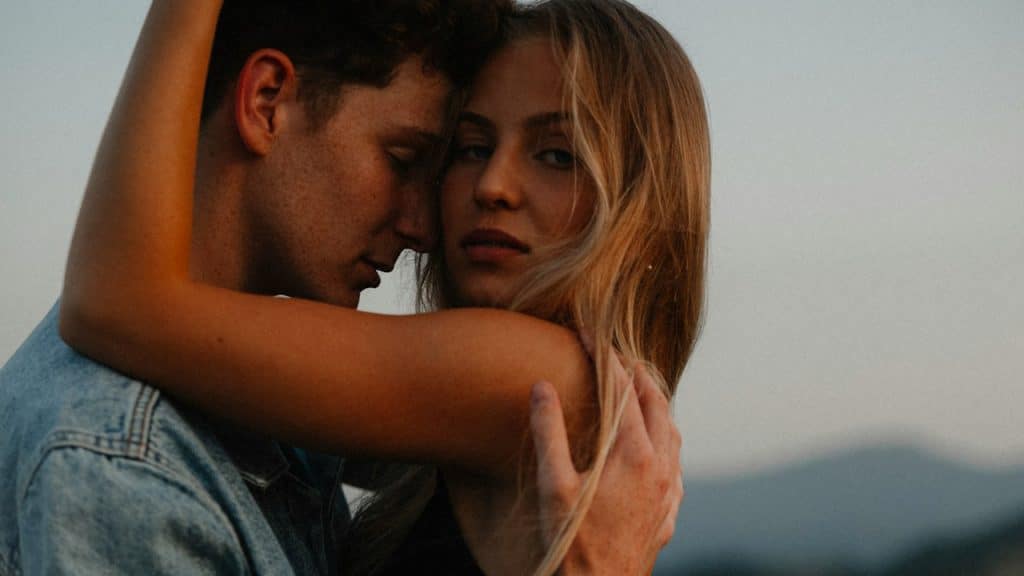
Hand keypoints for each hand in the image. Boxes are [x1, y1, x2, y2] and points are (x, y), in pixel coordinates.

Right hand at [529, 355, 682, 574]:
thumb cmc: (573, 542)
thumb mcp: (554, 485)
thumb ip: (549, 431)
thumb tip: (542, 387)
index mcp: (634, 454)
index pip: (622, 389)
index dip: (605, 356)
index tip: (588, 334)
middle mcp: (661, 467)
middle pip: (656, 403)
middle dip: (635, 372)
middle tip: (615, 353)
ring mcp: (670, 490)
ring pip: (672, 432)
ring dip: (655, 404)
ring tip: (637, 389)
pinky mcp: (669, 511)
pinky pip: (676, 462)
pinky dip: (665, 439)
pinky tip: (654, 445)